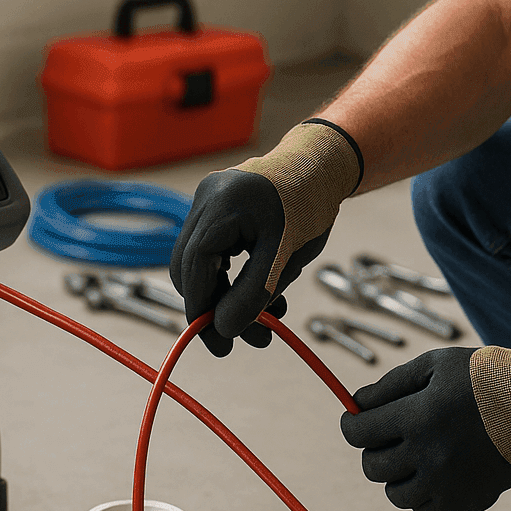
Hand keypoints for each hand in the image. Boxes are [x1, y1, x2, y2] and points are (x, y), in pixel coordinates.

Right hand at [170, 121, 359, 355]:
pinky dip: (231, 277)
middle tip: (239, 340)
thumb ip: (253, 293)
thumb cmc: (309, 205)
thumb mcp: (286, 256)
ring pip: (201, 262)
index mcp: (222, 204)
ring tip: (265, 321)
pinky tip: (258, 295)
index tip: (218, 342)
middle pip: (190, 266)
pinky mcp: (214, 208)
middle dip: (213, 307)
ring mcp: (206, 201)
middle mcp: (206, 198)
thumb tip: (223, 329)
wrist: (320, 167)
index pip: (194, 266)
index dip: (201, 308)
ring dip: (226, 295)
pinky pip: (212, 250)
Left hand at [340, 347, 510, 510]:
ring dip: (397, 476)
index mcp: (417, 417)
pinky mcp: (466, 502)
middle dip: (374, 449)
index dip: (352, 424)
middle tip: (389, 436)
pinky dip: (424, 497)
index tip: (356, 420)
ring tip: (414, 456)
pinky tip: (434, 475)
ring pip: (396, 495)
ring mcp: (447, 483)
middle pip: (373, 467)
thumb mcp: (434, 366)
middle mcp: (428, 455)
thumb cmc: (482, 377)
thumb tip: (356, 405)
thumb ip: (390, 386)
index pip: (358, 432)